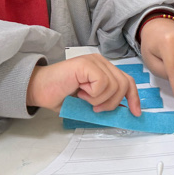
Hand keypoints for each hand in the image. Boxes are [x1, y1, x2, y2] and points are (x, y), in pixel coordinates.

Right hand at [26, 54, 140, 115]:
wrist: (38, 89)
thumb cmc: (59, 95)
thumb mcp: (89, 101)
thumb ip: (105, 101)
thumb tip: (124, 110)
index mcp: (102, 69)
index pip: (127, 81)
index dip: (133, 97)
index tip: (135, 113)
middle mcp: (100, 62)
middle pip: (124, 84)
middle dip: (112, 103)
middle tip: (95, 108)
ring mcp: (94, 61)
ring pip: (114, 86)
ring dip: (99, 100)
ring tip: (83, 97)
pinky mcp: (86, 64)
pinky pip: (102, 84)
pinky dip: (93, 95)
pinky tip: (79, 91)